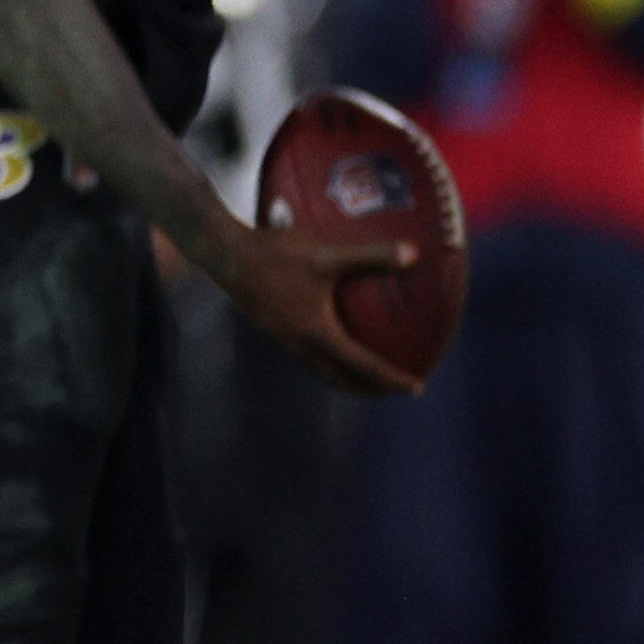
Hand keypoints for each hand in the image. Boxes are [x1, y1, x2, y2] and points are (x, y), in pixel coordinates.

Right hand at [202, 214, 421, 398]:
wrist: (226, 256)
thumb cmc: (276, 256)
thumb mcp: (326, 255)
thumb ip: (371, 255)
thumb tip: (413, 254)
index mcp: (317, 333)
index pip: (362, 366)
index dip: (391, 378)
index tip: (417, 386)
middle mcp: (300, 344)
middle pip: (340, 378)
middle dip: (369, 388)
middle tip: (395, 389)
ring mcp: (284, 339)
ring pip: (321, 370)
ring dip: (347, 377)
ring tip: (367, 376)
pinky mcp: (275, 328)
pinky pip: (308, 356)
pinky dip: (329, 361)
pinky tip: (333, 342)